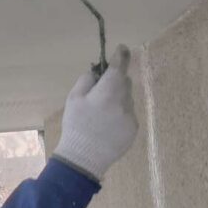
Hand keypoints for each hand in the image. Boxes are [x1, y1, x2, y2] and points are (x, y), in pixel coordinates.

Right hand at [53, 44, 137, 179]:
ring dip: (118, 98)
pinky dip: (121, 113)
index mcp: (107, 92)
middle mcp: (123, 102)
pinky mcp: (134, 129)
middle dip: (116, 81)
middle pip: (124, 82)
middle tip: (102, 88)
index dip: (121, 56)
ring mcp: (131, 116)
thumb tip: (97, 70)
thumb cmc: (76, 126)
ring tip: (102, 112)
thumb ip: (87, 80)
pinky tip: (107, 124)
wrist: (83, 159)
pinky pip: (129, 113)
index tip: (122, 48)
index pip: (118, 67)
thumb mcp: (73, 99)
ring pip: (127, 98)